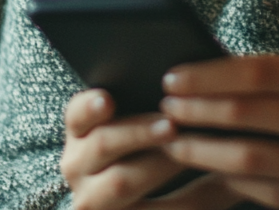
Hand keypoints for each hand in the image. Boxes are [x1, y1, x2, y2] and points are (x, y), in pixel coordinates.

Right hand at [60, 89, 242, 208]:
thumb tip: (194, 81)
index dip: (90, 106)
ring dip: (159, 165)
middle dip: (139, 133)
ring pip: (121, 182)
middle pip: (102, 144)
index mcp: (83, 131)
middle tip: (172, 125)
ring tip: (189, 154)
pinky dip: (173, 203)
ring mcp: (92, 197)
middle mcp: (78, 164)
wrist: (157, 197)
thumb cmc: (156, 147)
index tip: (108, 100)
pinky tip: (200, 185)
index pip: (78, 113)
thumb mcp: (149, 124)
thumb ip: (160, 104)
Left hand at [158, 55, 278, 209]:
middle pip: (249, 114)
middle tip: (162, 109)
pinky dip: (235, 183)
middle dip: (196, 112)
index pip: (260, 70)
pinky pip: (272, 196)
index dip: (208, 75)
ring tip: (175, 142)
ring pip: (252, 161)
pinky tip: (212, 172)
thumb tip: (221, 73)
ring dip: (203, 152)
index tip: (173, 77)